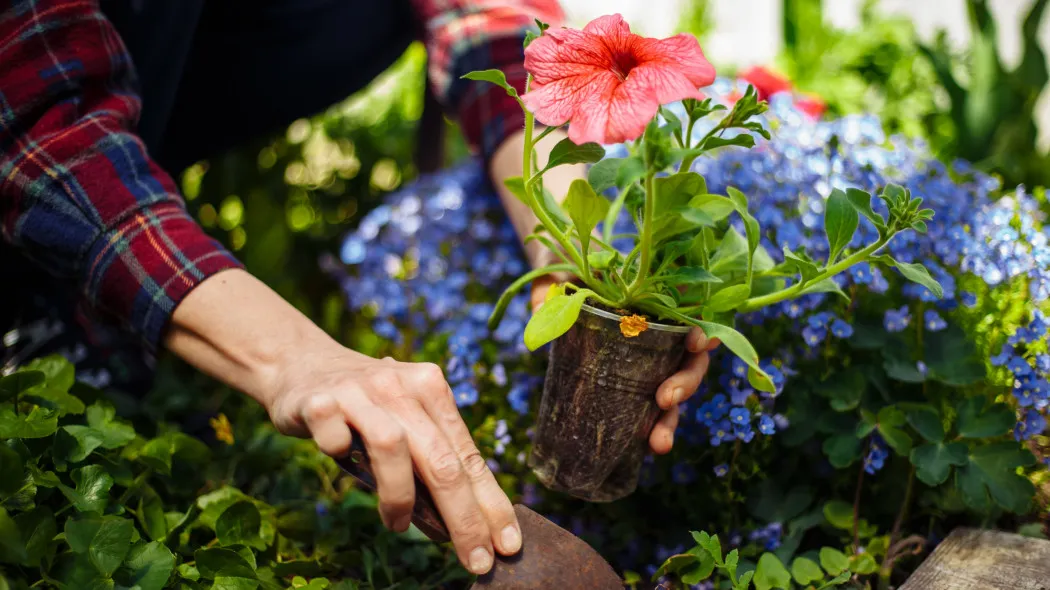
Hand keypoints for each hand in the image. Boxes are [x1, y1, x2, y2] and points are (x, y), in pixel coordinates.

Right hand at [165, 270, 518, 574]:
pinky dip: (339, 452)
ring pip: (392, 446)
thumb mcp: (405, 420)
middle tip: (475, 559)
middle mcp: (400, 384)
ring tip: (398, 525)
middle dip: (464, 517)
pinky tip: (341, 457)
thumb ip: (431, 459)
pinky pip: (334, 437)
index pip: (468, 455)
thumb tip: (462, 524)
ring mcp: (359, 391)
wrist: (300, 362)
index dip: (492, 503)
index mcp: (431, 388)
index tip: (508, 544)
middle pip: (442, 458)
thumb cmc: (365, 406)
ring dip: (400, 496)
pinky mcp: (318, 400)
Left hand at [530, 280, 719, 453]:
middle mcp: (660, 334)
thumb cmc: (568, 278)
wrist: (556, 290)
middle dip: (684, 385)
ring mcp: (648, 363)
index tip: (697, 341)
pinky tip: (648, 449)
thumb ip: (552, 292)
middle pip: (689, 362)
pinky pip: (649, 411)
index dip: (702, 331)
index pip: (693, 317)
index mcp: (656, 303)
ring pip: (673, 392)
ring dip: (670, 420)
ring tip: (657, 444)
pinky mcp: (631, 385)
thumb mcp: (562, 279)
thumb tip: (540, 310)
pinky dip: (652, 430)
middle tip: (665, 400)